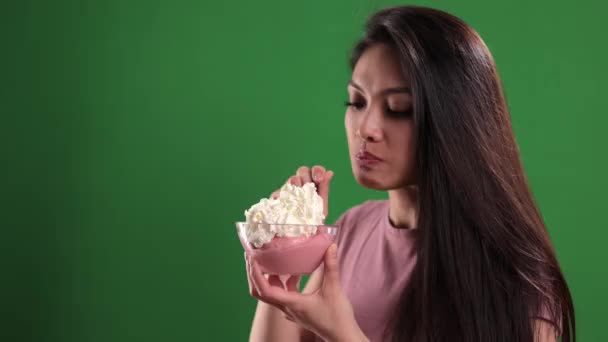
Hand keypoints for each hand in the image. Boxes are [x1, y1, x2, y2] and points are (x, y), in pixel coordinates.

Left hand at [246, 244, 366, 341]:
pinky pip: (284, 295)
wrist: (342, 336)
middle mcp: (287, 308)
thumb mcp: (334, 288)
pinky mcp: (297, 311)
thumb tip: (331, 245)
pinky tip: (294, 272)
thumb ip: (331, 266)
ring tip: (271, 260)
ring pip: (272, 293)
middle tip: (253, 257)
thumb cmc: (337, 317)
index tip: (252, 258)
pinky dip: (284, 283)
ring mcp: (291, 311)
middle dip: (254, 274)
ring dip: (269, 277)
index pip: (264, 290)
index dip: (255, 274)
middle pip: (261, 292)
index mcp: (292, 303)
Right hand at [270, 165, 334, 219]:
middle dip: (306, 176)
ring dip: (295, 184)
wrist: (298, 238)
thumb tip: (330, 172)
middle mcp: (301, 185)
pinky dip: (281, 195)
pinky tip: (284, 201)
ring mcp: (289, 191)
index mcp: (314, 184)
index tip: (319, 179)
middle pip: (302, 171)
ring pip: (291, 179)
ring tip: (299, 195)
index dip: (317, 171)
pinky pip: (277, 193)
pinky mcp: (277, 200)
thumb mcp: (321, 207)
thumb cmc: (311, 222)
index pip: (316, 170)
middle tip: (308, 185)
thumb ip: (324, 189)